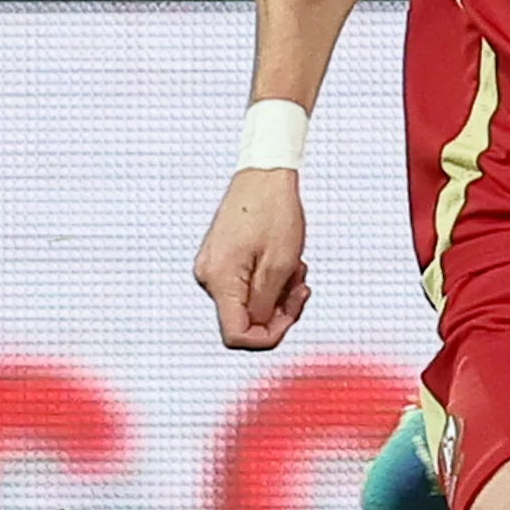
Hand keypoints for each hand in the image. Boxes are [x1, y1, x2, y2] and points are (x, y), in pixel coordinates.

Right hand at [195, 168, 310, 349]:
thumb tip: (260, 327)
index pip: (236, 335)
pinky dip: (268, 281)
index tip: (291, 315)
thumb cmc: (274, 210)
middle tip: (301, 287)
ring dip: (276, 294)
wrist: (264, 173)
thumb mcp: (281, 264)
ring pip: (248, 303)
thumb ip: (268, 304)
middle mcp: (208, 277)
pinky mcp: (220, 259)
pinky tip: (284, 262)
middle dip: (278, 311)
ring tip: (295, 268)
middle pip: (244, 320)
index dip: (268, 336)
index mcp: (219, 280)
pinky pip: (244, 285)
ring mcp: (212, 267)